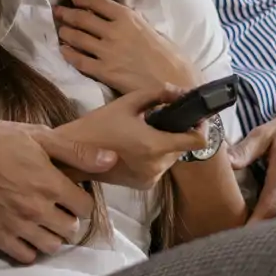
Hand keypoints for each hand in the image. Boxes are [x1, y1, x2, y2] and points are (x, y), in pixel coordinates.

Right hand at [0, 99, 117, 263]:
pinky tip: (26, 232)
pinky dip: (31, 247)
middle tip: (58, 205)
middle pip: (71, 229)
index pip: (85, 207)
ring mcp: (17, 226)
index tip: (70, 191)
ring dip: (53, 234)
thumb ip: (76, 152)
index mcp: (50, 184)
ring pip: (52, 246)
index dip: (81, 198)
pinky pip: (26, 256)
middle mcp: (37, 210)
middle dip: (70, 217)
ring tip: (44, 219)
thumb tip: (111, 159)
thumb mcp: (38, 136)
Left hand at [55, 0, 198, 94]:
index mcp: (128, 18)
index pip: (98, 3)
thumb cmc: (171, 58)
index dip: (83, 0)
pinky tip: (64, 51)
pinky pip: (79, 60)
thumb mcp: (153, 31)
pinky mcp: (104, 72)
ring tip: (60, 31)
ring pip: (77, 38)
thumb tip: (124, 21)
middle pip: (83, 18)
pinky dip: (69, 54)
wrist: (174, 83)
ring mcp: (107, 52)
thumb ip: (135, 25)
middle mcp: (114, 31)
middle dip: (67, 14)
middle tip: (58, 12)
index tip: (75, 0)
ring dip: (66, 33)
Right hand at [56, 86, 206, 189]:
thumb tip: (180, 91)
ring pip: (172, 157)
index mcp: (154, 146)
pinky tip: (139, 145)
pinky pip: (160, 166)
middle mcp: (156, 166)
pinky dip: (156, 155)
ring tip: (146, 131)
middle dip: (178, 132)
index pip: (196, 141)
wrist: (74, 154)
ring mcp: (151, 178)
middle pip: (183, 148)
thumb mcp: (128, 102)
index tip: (195, 116)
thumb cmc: (98, 125)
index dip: (201, 127)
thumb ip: (158, 95)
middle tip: (160, 118)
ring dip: (167, 144)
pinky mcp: (144, 185)